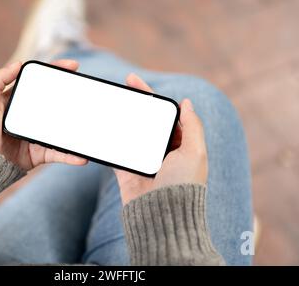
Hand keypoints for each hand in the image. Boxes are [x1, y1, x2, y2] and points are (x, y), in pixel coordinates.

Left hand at [0, 59, 87, 171]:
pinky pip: (57, 154)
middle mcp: (29, 116)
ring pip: (61, 129)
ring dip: (76, 127)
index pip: (40, 82)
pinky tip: (81, 156)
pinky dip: (70, 156)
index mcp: (17, 101)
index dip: (56, 72)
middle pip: (55, 103)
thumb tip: (18, 64)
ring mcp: (35, 135)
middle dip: (73, 96)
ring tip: (91, 123)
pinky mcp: (37, 154)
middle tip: (87, 90)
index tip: (73, 66)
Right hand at [114, 74, 207, 204]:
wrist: (162, 218)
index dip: (151, 95)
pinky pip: (117, 151)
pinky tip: (103, 124)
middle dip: (135, 101)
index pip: (164, 114)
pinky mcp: (127, 171)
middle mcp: (163, 151)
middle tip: (123, 84)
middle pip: (146, 119)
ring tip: (113, 100)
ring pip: (130, 132)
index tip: (135, 80)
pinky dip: (110, 138)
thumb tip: (187, 102)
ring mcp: (144, 161)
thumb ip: (192, 126)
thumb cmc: (183, 186)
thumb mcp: (195, 153)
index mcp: (181, 144)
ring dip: (122, 116)